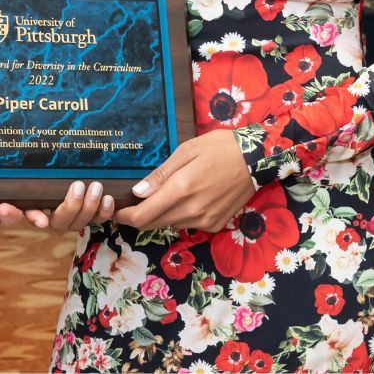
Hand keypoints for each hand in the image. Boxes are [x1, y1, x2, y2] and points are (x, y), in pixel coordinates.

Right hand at [26, 180, 114, 231]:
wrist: (69, 167)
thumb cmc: (47, 177)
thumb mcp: (34, 183)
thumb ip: (28, 198)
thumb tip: (34, 220)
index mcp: (38, 209)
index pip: (33, 216)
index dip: (36, 219)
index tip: (43, 221)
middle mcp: (57, 219)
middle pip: (62, 222)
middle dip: (72, 206)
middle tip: (79, 185)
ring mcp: (75, 218)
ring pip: (82, 222)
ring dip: (90, 207)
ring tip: (96, 187)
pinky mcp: (91, 214)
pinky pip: (99, 218)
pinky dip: (105, 211)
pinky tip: (108, 199)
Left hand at [113, 131, 253, 232]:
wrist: (257, 159)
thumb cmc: (219, 147)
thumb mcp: (186, 151)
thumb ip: (161, 175)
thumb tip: (137, 193)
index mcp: (181, 189)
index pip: (143, 216)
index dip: (124, 217)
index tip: (116, 211)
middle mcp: (192, 210)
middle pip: (153, 225)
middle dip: (138, 217)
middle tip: (131, 204)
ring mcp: (205, 221)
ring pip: (169, 225)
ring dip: (158, 216)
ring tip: (158, 198)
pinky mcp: (215, 225)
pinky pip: (187, 225)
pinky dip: (179, 216)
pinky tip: (184, 200)